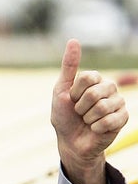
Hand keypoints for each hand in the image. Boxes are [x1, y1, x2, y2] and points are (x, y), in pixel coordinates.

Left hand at [50, 39, 127, 183]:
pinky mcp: (123, 118)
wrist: (71, 143)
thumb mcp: (60, 91)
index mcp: (96, 79)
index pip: (87, 78)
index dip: (75, 94)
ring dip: (88, 119)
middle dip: (81, 108)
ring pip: (102, 107)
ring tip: (88, 121)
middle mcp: (110, 87)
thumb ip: (68, 67)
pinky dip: (97, 128)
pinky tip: (96, 129)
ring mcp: (118, 102)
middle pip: (94, 93)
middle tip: (80, 114)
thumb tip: (73, 40)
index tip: (72, 101)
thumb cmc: (65, 118)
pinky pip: (109, 121)